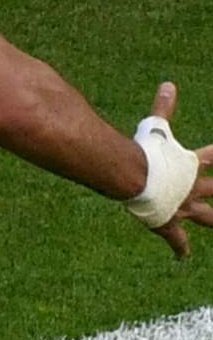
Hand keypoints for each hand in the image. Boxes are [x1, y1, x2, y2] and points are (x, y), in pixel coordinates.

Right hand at [141, 81, 204, 257]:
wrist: (135, 175)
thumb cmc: (144, 150)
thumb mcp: (155, 127)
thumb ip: (163, 108)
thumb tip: (169, 84)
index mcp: (190, 164)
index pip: (212, 158)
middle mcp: (192, 187)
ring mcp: (182, 206)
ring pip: (206, 217)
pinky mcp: (167, 222)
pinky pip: (176, 238)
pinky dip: (179, 247)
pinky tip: (182, 256)